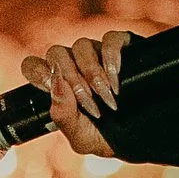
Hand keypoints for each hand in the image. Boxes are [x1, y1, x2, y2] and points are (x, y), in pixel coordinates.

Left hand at [21, 31, 130, 157]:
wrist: (145, 136)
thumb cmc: (107, 137)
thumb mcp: (82, 138)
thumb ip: (63, 117)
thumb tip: (57, 85)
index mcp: (57, 84)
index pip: (33, 65)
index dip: (38, 73)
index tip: (50, 89)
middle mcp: (73, 64)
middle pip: (56, 53)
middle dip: (72, 80)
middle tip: (90, 105)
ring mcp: (96, 53)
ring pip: (81, 45)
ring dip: (93, 74)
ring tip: (109, 98)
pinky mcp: (121, 45)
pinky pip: (110, 39)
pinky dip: (112, 59)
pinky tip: (117, 80)